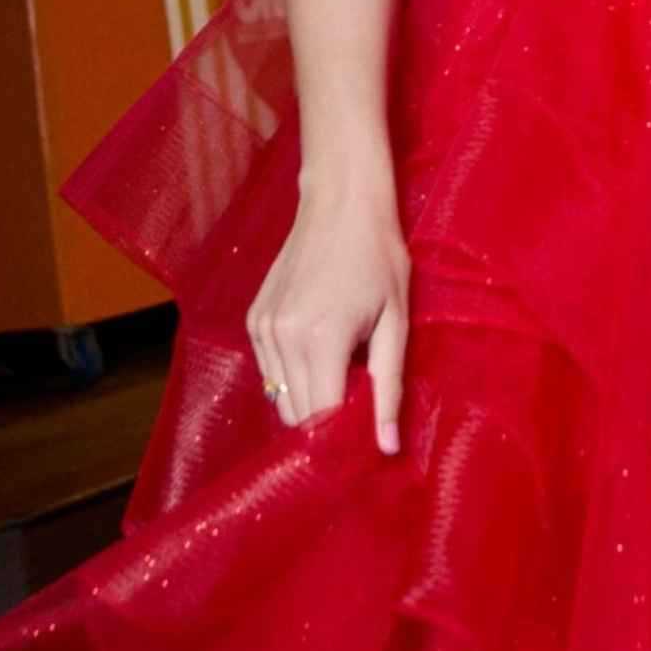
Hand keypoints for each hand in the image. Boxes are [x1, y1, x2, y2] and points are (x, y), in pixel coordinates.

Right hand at [245, 180, 409, 454]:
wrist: (341, 202)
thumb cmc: (379, 258)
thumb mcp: (396, 322)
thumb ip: (389, 387)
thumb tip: (386, 448)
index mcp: (321, 340)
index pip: (321, 418)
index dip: (344, 434)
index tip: (367, 432)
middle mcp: (282, 338)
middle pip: (296, 416)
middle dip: (326, 420)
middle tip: (359, 397)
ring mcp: (262, 329)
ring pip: (278, 399)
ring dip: (308, 397)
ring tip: (341, 366)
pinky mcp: (254, 320)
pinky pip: (269, 372)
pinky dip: (292, 375)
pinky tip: (319, 346)